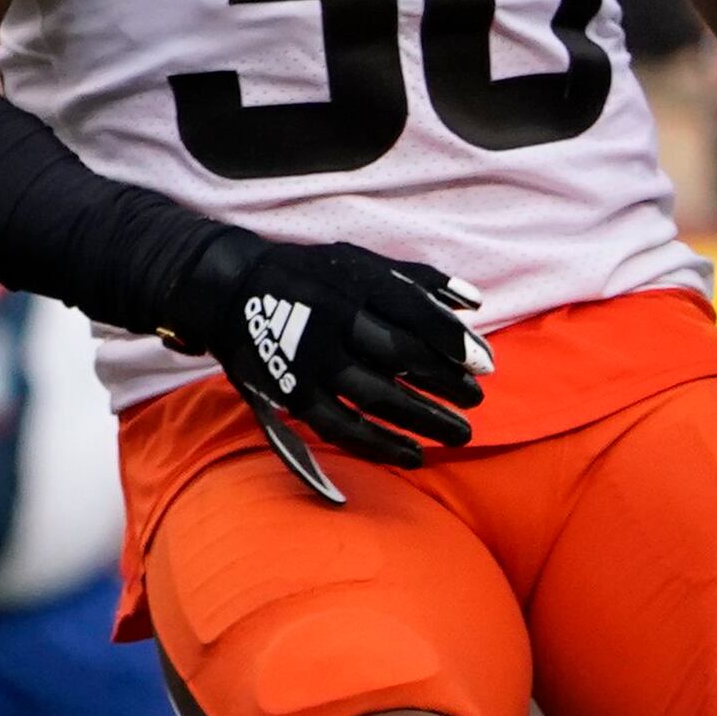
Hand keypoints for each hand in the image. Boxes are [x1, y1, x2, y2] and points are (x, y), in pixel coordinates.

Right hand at [161, 229, 488, 469]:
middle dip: (445, 383)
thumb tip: (474, 303)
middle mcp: (333, 320)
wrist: (231, 291)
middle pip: (401, 356)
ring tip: (459, 433)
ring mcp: (310, 360)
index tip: (485, 365)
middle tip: (476, 401)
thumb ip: (417, 280)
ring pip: (375, 395)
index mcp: (353, 283)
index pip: (414, 312)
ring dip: (423, 419)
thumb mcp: (359, 260)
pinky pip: (340, 427)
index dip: (453, 341)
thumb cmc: (310, 276)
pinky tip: (413, 455)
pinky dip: (379, 444)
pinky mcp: (292, 392)